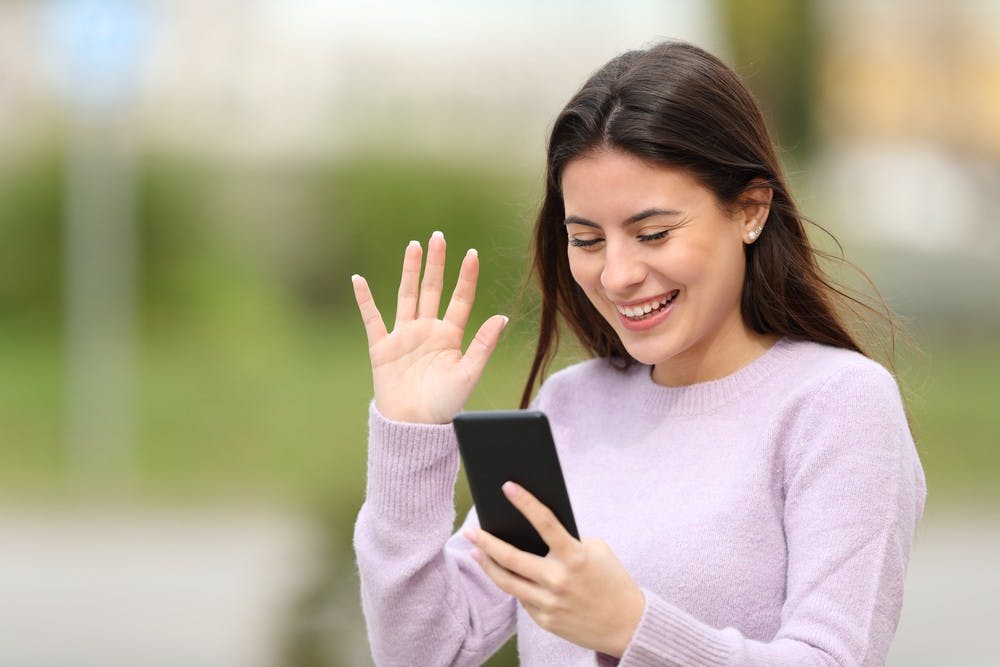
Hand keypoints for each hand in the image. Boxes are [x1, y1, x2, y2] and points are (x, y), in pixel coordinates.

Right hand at [351, 231, 507, 423]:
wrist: (413, 426)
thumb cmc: (444, 405)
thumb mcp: (468, 374)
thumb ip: (483, 345)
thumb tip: (502, 317)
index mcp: (450, 336)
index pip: (460, 299)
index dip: (466, 277)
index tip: (471, 254)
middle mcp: (427, 330)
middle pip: (432, 289)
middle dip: (436, 263)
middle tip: (438, 237)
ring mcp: (404, 336)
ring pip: (406, 295)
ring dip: (409, 270)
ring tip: (413, 246)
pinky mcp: (382, 346)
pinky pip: (372, 318)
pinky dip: (364, 299)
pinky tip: (358, 279)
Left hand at [464, 482, 644, 657]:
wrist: (627, 625)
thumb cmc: (612, 580)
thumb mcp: (596, 551)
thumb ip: (567, 541)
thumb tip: (533, 532)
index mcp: (575, 557)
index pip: (545, 522)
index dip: (524, 502)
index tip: (506, 486)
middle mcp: (559, 580)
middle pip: (511, 558)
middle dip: (486, 542)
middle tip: (470, 531)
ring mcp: (550, 603)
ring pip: (507, 582)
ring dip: (487, 564)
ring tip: (475, 551)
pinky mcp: (546, 620)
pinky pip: (522, 599)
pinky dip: (513, 584)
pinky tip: (502, 573)